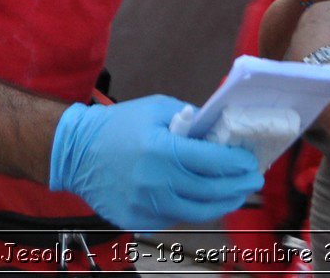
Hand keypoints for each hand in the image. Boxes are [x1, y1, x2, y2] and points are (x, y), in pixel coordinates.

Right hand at [49, 95, 263, 231]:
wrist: (76, 153)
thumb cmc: (118, 125)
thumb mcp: (157, 108)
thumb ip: (190, 119)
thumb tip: (219, 131)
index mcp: (162, 151)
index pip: (213, 162)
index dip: (238, 164)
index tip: (251, 161)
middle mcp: (157, 183)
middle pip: (211, 192)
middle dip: (238, 187)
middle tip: (253, 180)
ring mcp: (147, 206)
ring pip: (197, 213)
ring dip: (223, 204)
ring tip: (236, 195)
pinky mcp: (138, 221)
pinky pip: (175, 219)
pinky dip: (193, 210)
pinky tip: (204, 200)